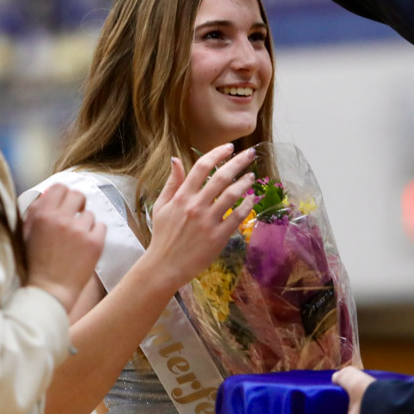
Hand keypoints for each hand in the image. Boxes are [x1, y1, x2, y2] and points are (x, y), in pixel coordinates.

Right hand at [23, 183, 105, 311]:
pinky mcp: (95, 243)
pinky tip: (85, 246)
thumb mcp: (26, 234)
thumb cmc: (34, 265)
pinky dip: (95, 234)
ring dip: (84, 224)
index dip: (63, 195)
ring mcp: (79, 231)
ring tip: (75, 240)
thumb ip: (36, 211)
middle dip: (77, 204)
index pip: (59, 187)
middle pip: (78, 195)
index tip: (65, 204)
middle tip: (75, 216)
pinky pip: (101, 226)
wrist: (48, 292)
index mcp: (42, 215)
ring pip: (89, 213)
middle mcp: (61, 219)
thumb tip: (48, 194)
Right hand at [144, 144, 256, 287]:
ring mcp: (207, 222)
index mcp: (181, 197)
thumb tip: (176, 159)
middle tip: (250, 154)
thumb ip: (172, 182)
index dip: (217, 153)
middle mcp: (196, 206)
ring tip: (252, 176)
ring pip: (231, 195)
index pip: (202, 167)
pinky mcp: (218, 237)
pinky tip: (251, 199)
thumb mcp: (161, 206)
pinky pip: (237, 217)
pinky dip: (247, 205)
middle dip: (238, 162)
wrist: (164, 266)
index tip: (229, 147)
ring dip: (245, 182)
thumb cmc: (163, 235)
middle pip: (221, 177)